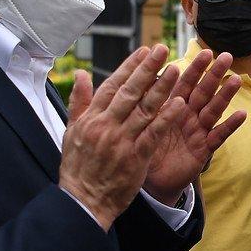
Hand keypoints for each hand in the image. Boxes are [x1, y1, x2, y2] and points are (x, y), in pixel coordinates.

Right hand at [59, 46, 185, 227]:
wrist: (83, 201)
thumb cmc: (78, 166)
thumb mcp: (71, 131)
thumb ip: (79, 101)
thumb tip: (79, 74)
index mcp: (91, 118)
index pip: (112, 85)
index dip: (130, 66)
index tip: (145, 50)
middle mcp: (106, 125)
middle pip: (130, 92)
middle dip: (148, 69)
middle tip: (163, 50)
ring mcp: (121, 141)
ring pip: (145, 109)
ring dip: (162, 88)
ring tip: (177, 70)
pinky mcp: (135, 157)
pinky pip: (154, 134)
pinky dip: (167, 118)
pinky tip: (180, 104)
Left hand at [142, 50, 246, 204]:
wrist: (150, 180)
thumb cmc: (146, 148)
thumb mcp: (143, 122)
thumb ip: (146, 101)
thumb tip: (144, 74)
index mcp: (173, 107)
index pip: (185, 83)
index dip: (195, 68)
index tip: (205, 52)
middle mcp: (188, 116)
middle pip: (203, 92)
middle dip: (214, 74)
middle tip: (227, 56)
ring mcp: (198, 132)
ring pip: (213, 110)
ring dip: (225, 95)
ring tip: (236, 79)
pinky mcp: (204, 150)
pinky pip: (218, 136)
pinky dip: (230, 125)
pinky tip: (242, 114)